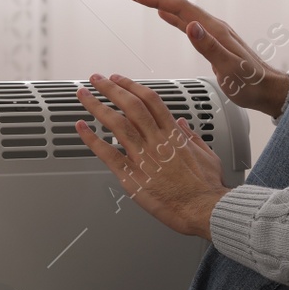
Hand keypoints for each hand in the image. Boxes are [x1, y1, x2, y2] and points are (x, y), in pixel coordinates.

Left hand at [74, 72, 229, 239]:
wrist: (204, 210)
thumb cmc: (207, 188)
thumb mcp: (207, 155)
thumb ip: (193, 137)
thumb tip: (183, 124)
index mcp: (173, 135)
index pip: (150, 100)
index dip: (132, 86)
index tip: (119, 79)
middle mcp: (156, 141)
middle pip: (130, 105)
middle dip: (110, 89)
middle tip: (96, 79)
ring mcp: (143, 157)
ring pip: (116, 123)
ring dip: (96, 106)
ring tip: (83, 95)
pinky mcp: (132, 177)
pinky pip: (107, 154)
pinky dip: (91, 139)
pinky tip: (81, 127)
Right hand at [127, 0, 288, 117]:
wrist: (269, 90)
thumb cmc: (251, 84)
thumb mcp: (230, 69)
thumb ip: (210, 48)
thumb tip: (190, 26)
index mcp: (215, 31)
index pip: (181, 9)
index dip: (158, 0)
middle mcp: (214, 27)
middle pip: (181, 6)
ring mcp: (214, 34)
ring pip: (183, 13)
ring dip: (163, 4)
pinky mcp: (214, 42)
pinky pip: (189, 24)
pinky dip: (174, 17)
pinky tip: (167, 17)